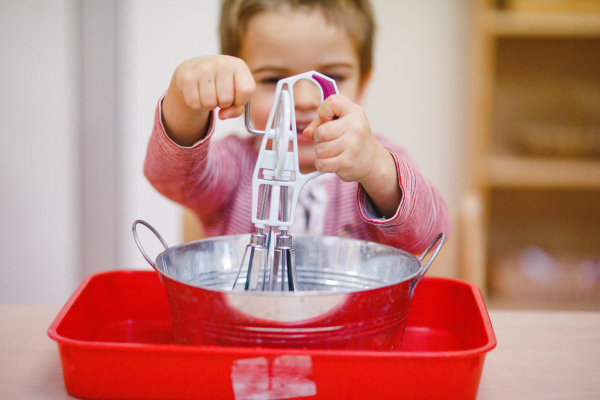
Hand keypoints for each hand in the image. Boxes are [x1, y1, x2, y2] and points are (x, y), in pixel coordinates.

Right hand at [162, 55, 254, 145]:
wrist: (197, 68)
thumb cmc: (222, 84)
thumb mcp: (236, 93)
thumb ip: (237, 108)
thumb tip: (222, 115)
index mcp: (238, 65)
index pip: (246, 91)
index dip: (240, 100)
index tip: (235, 97)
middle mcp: (221, 63)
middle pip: (226, 100)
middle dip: (222, 104)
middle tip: (218, 94)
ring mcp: (203, 68)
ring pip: (209, 104)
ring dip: (209, 105)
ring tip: (208, 93)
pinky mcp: (187, 76)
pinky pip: (194, 103)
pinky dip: (196, 104)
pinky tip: (197, 93)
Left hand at [303, 95, 400, 216]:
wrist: (372, 161)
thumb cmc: (353, 138)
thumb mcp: (341, 122)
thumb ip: (320, 123)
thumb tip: (307, 133)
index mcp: (354, 112)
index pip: (332, 103)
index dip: (323, 113)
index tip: (328, 120)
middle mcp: (355, 127)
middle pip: (321, 132)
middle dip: (319, 138)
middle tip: (329, 140)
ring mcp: (352, 145)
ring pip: (320, 149)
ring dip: (321, 153)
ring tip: (333, 151)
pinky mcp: (347, 162)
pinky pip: (322, 163)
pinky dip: (322, 164)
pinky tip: (332, 161)